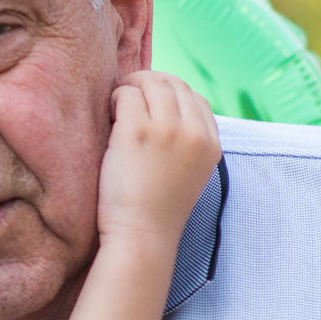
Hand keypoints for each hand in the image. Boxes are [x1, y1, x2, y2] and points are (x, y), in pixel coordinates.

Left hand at [95, 71, 219, 247]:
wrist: (142, 236)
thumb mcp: (190, 173)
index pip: (196, 97)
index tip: (150, 107)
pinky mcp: (137, 131)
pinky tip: (109, 116)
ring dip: (130, 88)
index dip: (170, 95)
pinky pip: (126, 95)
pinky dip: (115, 99)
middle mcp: (194, 132)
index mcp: (211, 143)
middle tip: (128, 99)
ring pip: (150, 83)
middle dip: (148, 84)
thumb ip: (188, 142)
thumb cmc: (157, 208)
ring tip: (117, 107)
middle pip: (174, 83)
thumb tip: (165, 109)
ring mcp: (167, 129)